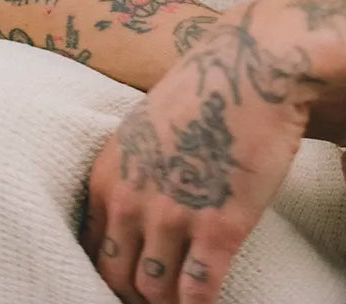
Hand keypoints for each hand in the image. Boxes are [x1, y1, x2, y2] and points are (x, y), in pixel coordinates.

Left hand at [80, 5, 323, 302]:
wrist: (254, 65)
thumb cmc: (207, 85)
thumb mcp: (146, 124)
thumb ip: (134, 171)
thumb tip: (136, 214)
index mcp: (108, 174)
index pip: (91, 249)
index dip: (112, 270)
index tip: (132, 275)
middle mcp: (130, 200)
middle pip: (117, 278)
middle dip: (136, 292)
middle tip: (158, 292)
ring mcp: (173, 216)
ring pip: (155, 291)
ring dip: (169, 300)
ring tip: (182, 297)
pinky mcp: (219, 227)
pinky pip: (198, 290)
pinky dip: (200, 303)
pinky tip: (209, 296)